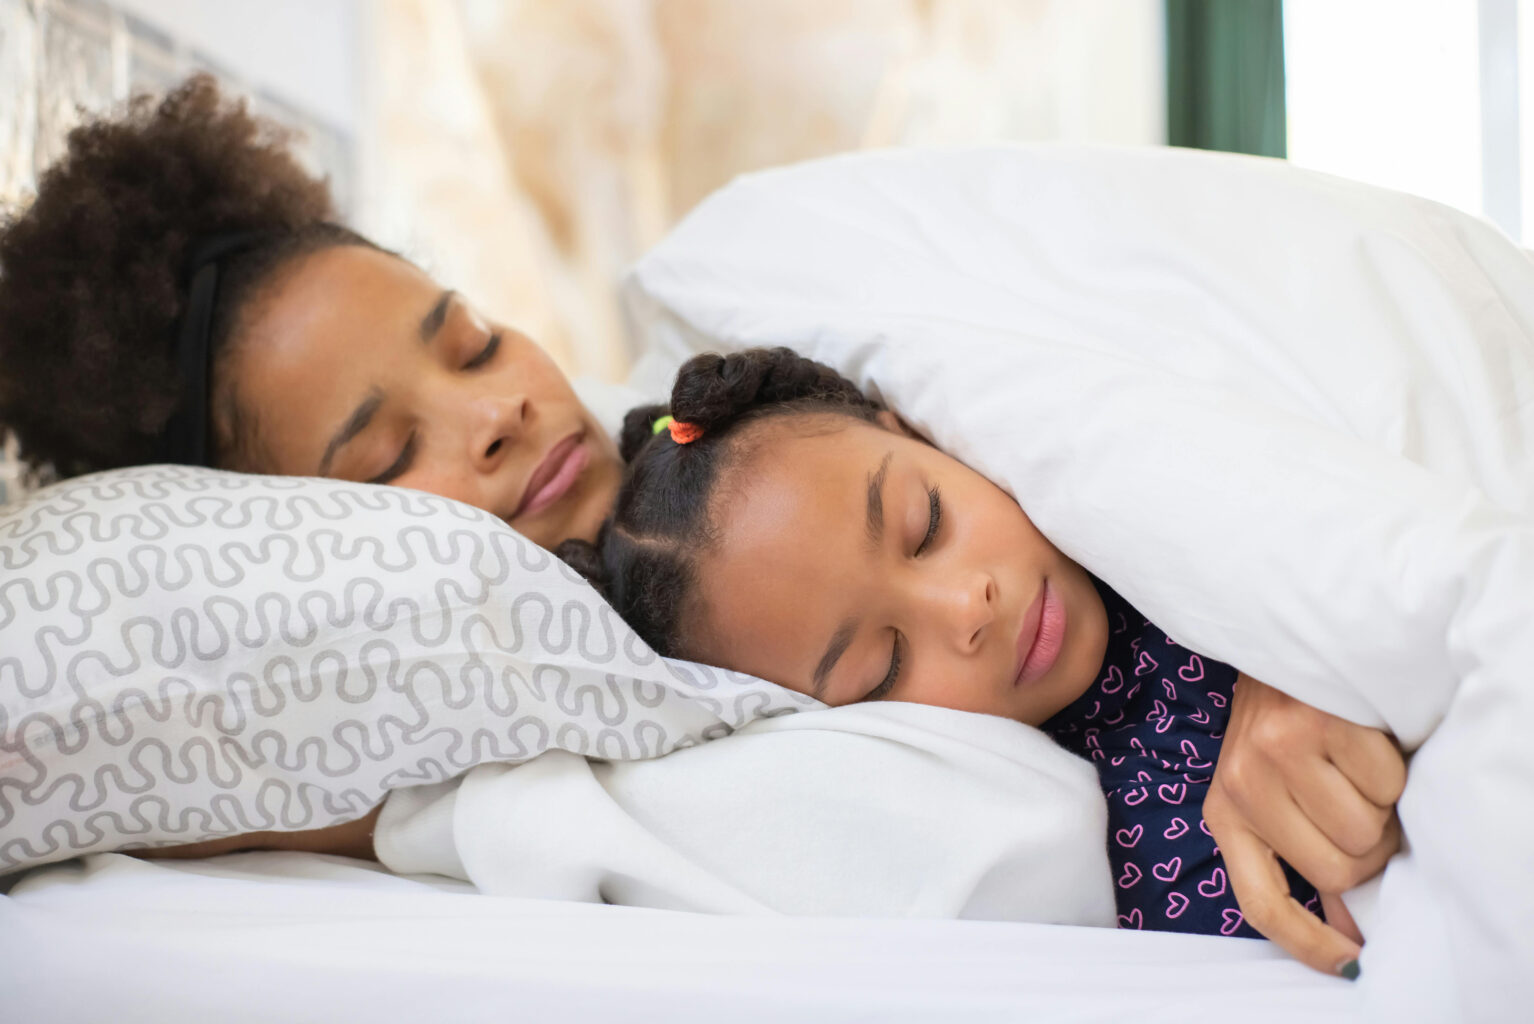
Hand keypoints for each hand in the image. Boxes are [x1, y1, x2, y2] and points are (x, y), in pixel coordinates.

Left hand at [1204, 674, 1404, 976]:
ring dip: (1379, 807)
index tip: (1350, 960)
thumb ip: (1296, 852)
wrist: (1276, 647)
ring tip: (1353, 770)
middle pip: (1337, 871)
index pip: (1260, 902)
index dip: (1309, 942)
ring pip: (1366, 830)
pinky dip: (1390, 770)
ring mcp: (1276, 755)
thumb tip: (1348, 930)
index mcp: (1223, 814)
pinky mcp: (1316, 725)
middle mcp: (1243, 787)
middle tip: (1357, 809)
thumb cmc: (1279, 727)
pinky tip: (1360, 741)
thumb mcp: (1265, 791)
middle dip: (1366, 850)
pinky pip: (1386, 784)